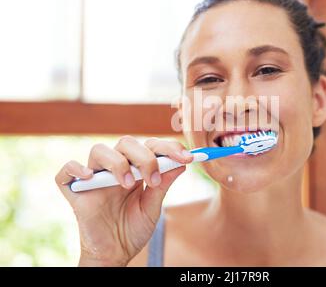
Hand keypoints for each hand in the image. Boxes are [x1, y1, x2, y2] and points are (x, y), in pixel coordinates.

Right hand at [55, 136, 192, 265]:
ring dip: (118, 163)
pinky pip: (66, 173)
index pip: (149, 146)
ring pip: (99, 150)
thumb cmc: (133, 229)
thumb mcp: (153, 207)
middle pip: (126, 143)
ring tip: (128, 185)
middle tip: (154, 179)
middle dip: (145, 157)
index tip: (187, 157)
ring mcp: (94, 179)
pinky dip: (75, 169)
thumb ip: (163, 184)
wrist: (114, 253)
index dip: (168, 147)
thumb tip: (181, 163)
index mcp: (135, 169)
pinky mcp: (74, 192)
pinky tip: (89, 177)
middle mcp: (114, 168)